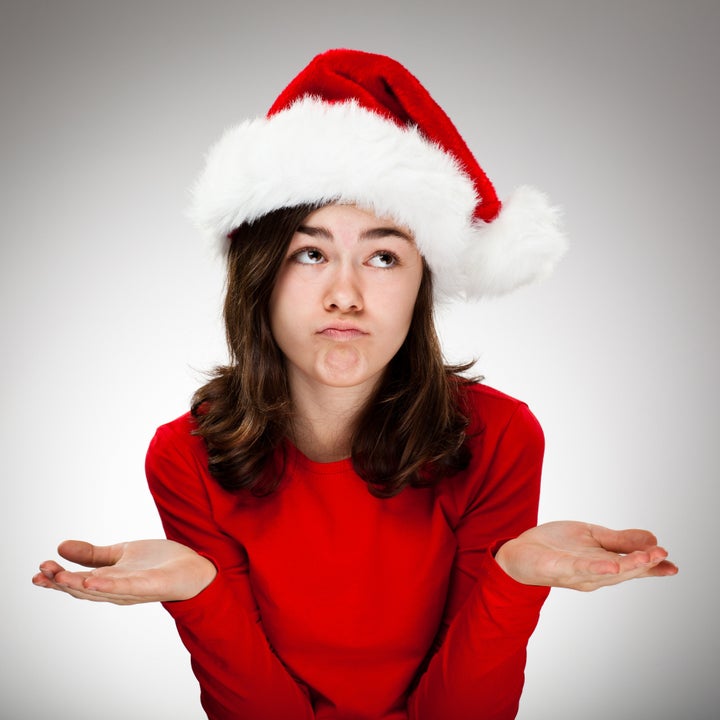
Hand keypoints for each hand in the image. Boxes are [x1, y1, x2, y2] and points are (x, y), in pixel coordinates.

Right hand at [32, 539, 216, 604]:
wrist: (194, 567)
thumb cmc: (158, 563)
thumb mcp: (121, 552)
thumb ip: (92, 553)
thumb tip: (60, 546)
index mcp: (108, 582)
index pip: (78, 582)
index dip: (56, 579)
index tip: (38, 571)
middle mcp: (117, 590)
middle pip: (83, 589)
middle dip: (61, 582)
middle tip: (41, 573)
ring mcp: (133, 590)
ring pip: (100, 590)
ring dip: (78, 585)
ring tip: (58, 577)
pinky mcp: (151, 586)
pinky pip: (127, 588)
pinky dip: (109, 586)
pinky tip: (93, 581)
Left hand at [494, 521, 677, 591]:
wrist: (520, 552)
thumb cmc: (556, 546)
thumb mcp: (591, 535)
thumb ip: (619, 539)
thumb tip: (653, 539)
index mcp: (603, 564)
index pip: (631, 566)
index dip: (652, 567)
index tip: (673, 566)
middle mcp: (594, 574)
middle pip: (623, 570)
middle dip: (644, 564)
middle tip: (664, 557)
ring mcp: (577, 573)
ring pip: (606, 571)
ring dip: (626, 566)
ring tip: (646, 559)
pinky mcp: (559, 568)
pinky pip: (580, 568)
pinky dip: (596, 567)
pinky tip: (611, 564)